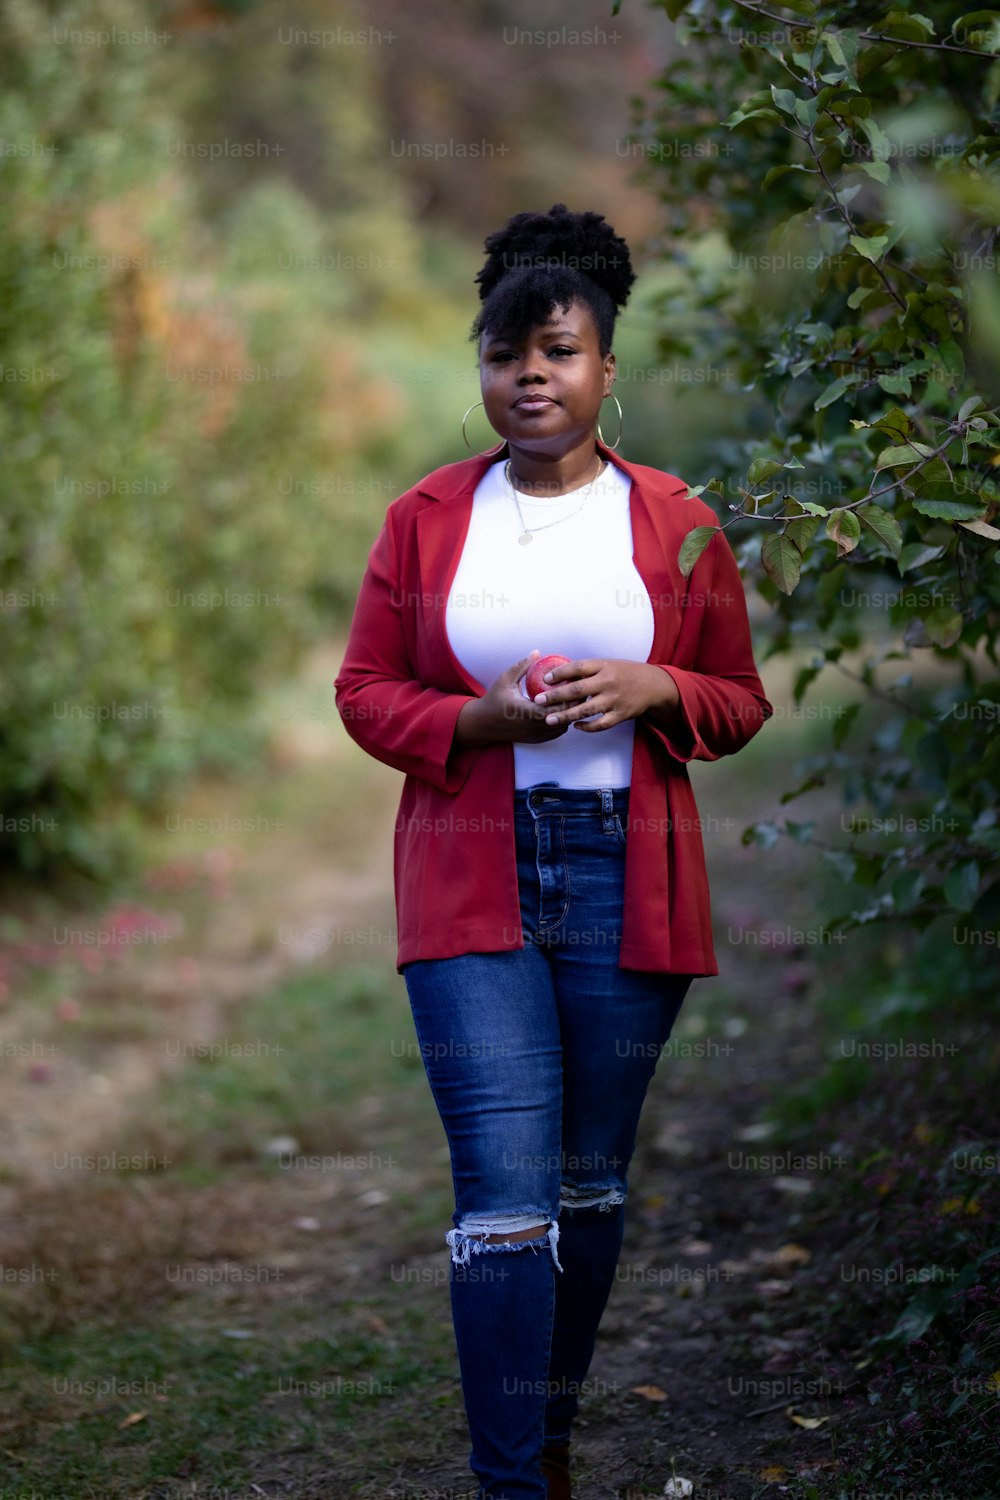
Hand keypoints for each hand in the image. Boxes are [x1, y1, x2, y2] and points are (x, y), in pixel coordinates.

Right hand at [454, 650, 570, 747]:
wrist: (483, 724)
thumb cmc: (494, 699)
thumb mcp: (505, 680)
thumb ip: (522, 666)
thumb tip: (537, 652)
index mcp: (525, 712)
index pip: (554, 708)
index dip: (568, 698)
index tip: (576, 685)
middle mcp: (532, 727)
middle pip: (562, 718)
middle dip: (573, 705)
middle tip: (582, 691)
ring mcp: (535, 735)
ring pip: (562, 727)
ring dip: (569, 713)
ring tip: (577, 699)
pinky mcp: (537, 739)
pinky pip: (556, 732)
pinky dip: (563, 721)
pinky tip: (566, 709)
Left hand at [529, 657, 681, 732]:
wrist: (653, 685)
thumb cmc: (624, 673)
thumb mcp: (608, 664)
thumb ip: (587, 670)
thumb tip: (558, 673)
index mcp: (604, 666)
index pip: (578, 668)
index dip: (560, 673)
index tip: (544, 679)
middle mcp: (608, 682)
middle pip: (578, 690)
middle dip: (556, 696)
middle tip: (538, 701)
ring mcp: (614, 699)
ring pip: (586, 710)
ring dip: (565, 716)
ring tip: (549, 719)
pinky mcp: (621, 715)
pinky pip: (600, 724)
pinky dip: (586, 727)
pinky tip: (574, 726)